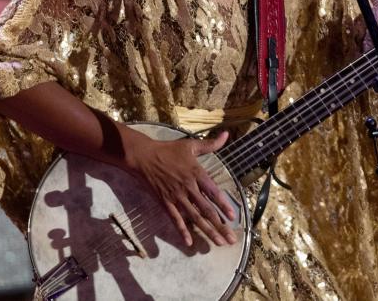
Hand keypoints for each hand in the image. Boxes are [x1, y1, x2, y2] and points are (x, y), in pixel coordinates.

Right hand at [127, 131, 236, 246]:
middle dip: (220, 226)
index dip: (224, 205)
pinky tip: (190, 242)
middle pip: (207, 210)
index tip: (233, 217)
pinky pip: (175, 219)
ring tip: (218, 243)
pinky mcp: (165, 202)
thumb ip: (210, 144)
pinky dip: (182, 231)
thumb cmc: (168, 150)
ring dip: (207, 231)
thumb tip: (226, 135)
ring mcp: (176, 196)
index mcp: (196, 173)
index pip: (213, 192)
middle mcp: (188, 187)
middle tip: (230, 240)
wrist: (144, 156)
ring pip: (194, 217)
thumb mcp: (190, 145)